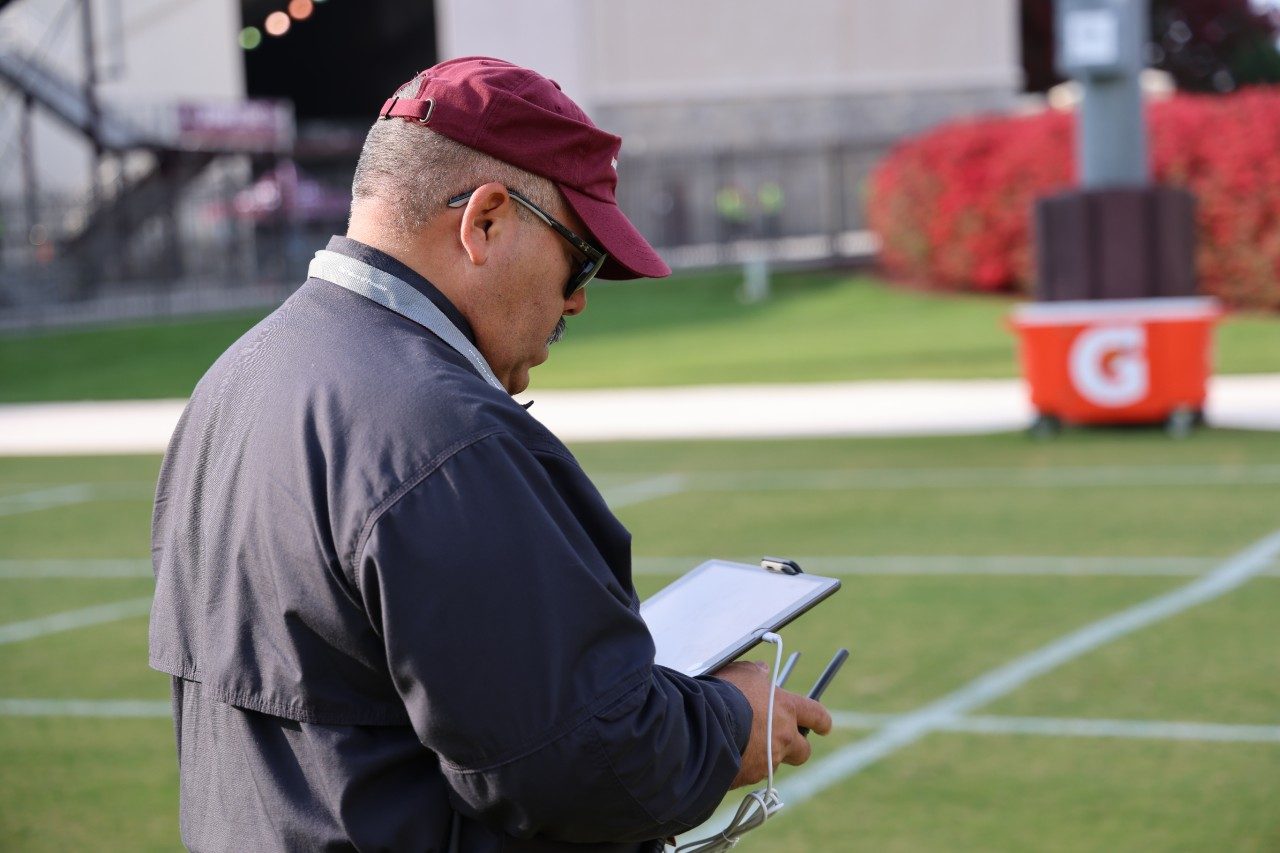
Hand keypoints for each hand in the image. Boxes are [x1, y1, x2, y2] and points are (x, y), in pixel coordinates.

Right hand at [712, 660, 832, 788]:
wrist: (701, 725)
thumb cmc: (724, 693)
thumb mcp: (742, 673)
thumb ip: (757, 673)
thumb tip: (764, 671)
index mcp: (787, 709)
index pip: (817, 715)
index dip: (821, 721)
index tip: (823, 726)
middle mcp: (783, 738)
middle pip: (803, 751)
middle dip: (796, 747)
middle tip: (781, 740)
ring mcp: (768, 761)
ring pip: (774, 763)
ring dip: (764, 755)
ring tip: (741, 743)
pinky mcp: (749, 777)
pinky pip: (751, 773)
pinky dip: (743, 765)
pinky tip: (727, 753)